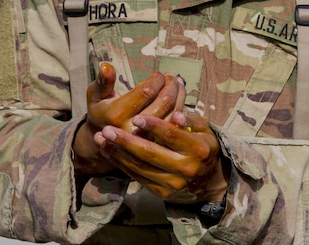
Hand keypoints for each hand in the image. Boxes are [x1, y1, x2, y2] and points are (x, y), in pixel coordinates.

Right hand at [73, 63, 185, 174]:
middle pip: (164, 102)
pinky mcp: (158, 144)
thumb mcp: (96, 95)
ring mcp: (148, 139)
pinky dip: (181, 107)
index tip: (158, 74)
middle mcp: (133, 129)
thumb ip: (103, 81)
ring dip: (179, 94)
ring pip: (173, 113)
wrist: (106, 140)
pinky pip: (176, 125)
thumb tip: (106, 65)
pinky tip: (179, 96)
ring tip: (177, 83)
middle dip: (171, 85)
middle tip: (171, 77)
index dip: (156, 80)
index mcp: (117, 115)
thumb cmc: (102, 110)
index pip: (146, 92)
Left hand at [94, 111, 229, 203]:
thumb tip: (176, 115)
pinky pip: (138, 177)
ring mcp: (173, 183)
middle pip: (150, 153)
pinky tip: (108, 151)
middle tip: (107, 129)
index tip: (136, 117)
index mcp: (197, 149)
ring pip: (140, 166)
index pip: (171, 135)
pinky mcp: (162, 192)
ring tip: (101, 139)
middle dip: (126, 141)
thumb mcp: (205, 129)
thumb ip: (191, 119)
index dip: (153, 125)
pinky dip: (121, 164)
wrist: (207, 180)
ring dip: (118, 152)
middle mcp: (185, 168)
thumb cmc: (202, 145)